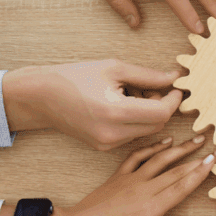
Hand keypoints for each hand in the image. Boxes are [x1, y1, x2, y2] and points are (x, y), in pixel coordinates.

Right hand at [2, 59, 181, 150]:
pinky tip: (121, 104)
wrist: (40, 96)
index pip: (162, 113)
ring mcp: (107, 144)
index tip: (176, 87)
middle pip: (158, 124)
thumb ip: (148, 75)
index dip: (174, 100)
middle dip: (162, 106)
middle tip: (150, 87)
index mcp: (116, 112)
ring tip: (130, 93)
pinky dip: (135, 120)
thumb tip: (175, 77)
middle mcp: (112, 134)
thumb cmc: (75, 77)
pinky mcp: (102, 147)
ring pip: (146, 130)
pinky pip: (131, 135)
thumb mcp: (114, 68)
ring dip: (148, 113)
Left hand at [3, 136, 215, 215]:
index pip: (182, 186)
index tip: (215, 161)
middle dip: (199, 158)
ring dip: (181, 148)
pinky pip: (139, 157)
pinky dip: (153, 147)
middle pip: (177, 170)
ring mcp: (130, 180)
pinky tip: (166, 141)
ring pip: (160, 159)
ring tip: (198, 139)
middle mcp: (143, 190)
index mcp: (151, 209)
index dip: (201, 172)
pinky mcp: (118, 177)